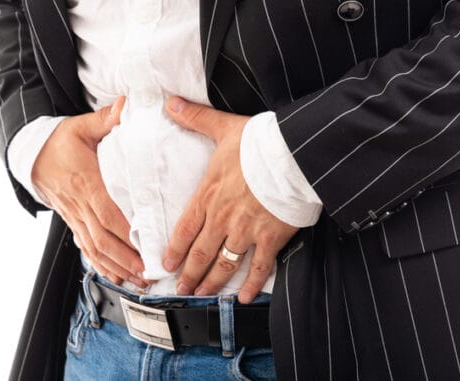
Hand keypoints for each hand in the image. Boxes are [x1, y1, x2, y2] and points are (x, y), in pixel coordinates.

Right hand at [32, 97, 148, 286]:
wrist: (32, 155)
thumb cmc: (61, 142)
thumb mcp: (83, 126)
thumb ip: (107, 120)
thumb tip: (126, 106)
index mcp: (87, 182)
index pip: (107, 211)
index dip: (125, 230)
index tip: (145, 243)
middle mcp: (81, 205)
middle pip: (105, 238)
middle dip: (127, 258)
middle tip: (151, 272)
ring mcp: (77, 217)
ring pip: (97, 249)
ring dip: (118, 267)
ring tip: (140, 281)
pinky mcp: (75, 223)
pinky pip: (88, 249)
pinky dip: (102, 266)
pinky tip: (117, 278)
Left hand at [162, 97, 298, 302]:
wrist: (293, 156)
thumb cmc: (260, 142)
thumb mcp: (223, 127)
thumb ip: (195, 118)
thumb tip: (170, 102)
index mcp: (210, 195)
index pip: (185, 228)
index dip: (174, 249)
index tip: (167, 264)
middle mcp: (223, 218)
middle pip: (201, 252)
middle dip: (189, 273)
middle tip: (181, 288)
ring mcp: (247, 231)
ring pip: (225, 264)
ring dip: (212, 283)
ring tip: (204, 295)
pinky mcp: (271, 238)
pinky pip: (260, 266)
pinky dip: (253, 284)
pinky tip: (247, 297)